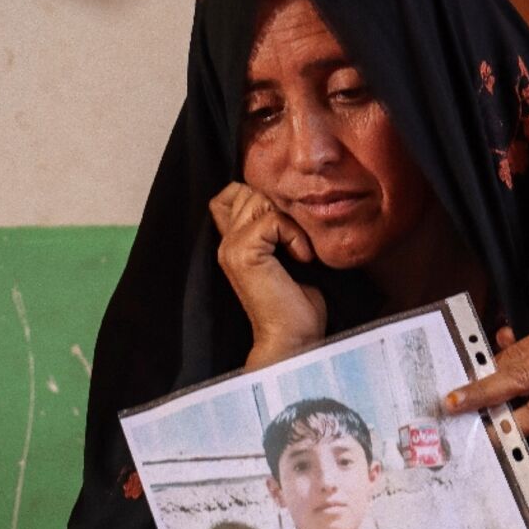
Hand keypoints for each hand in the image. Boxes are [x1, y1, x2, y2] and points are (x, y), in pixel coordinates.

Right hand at [209, 181, 326, 369]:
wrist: (293, 338)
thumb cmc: (297, 305)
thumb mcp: (287, 256)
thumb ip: (278, 230)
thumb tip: (291, 201)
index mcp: (234, 243)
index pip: (231, 195)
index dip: (260, 197)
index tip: (288, 225)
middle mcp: (226, 243)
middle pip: (247, 190)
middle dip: (279, 207)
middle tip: (298, 240)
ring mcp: (231, 248)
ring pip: (258, 199)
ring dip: (289, 221)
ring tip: (300, 251)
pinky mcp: (243, 253)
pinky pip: (272, 219)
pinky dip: (294, 235)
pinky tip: (302, 259)